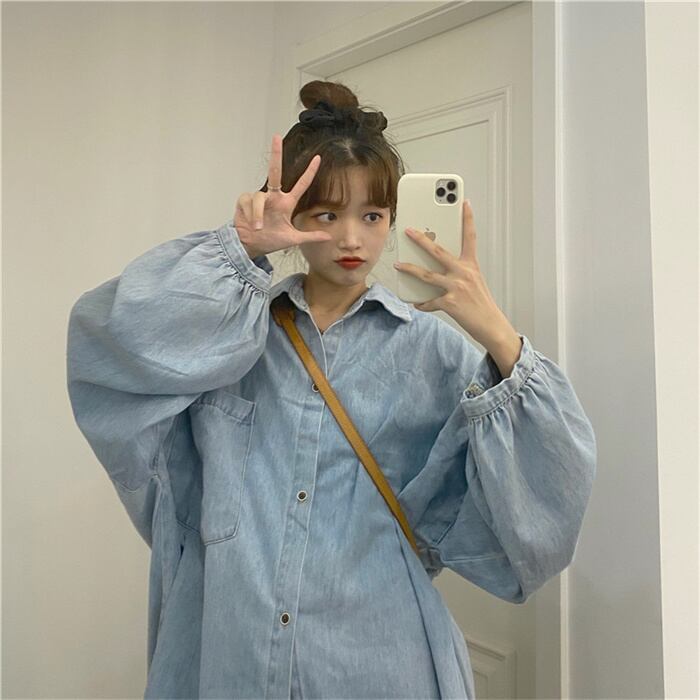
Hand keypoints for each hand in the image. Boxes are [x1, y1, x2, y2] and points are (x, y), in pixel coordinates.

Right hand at [234, 134, 332, 257]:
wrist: (251, 246)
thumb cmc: (270, 240)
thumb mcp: (293, 239)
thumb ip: (310, 237)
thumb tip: (328, 236)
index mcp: (286, 203)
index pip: (301, 185)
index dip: (309, 172)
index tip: (318, 159)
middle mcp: (274, 196)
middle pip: (275, 171)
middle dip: (275, 154)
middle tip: (276, 137)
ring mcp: (259, 198)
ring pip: (259, 197)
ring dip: (258, 214)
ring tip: (258, 228)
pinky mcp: (245, 200)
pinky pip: (248, 202)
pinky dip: (250, 214)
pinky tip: (251, 223)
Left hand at [393, 200, 516, 347]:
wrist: (491, 325)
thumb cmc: (481, 304)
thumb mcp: (474, 282)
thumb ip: (459, 272)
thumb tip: (439, 268)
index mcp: (471, 265)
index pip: (470, 237)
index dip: (468, 219)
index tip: (464, 203)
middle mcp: (464, 273)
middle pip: (438, 252)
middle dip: (421, 240)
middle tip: (409, 230)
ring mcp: (456, 287)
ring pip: (427, 275)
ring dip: (409, 269)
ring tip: (398, 265)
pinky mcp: (450, 303)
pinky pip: (429, 301)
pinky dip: (422, 303)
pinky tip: (417, 304)